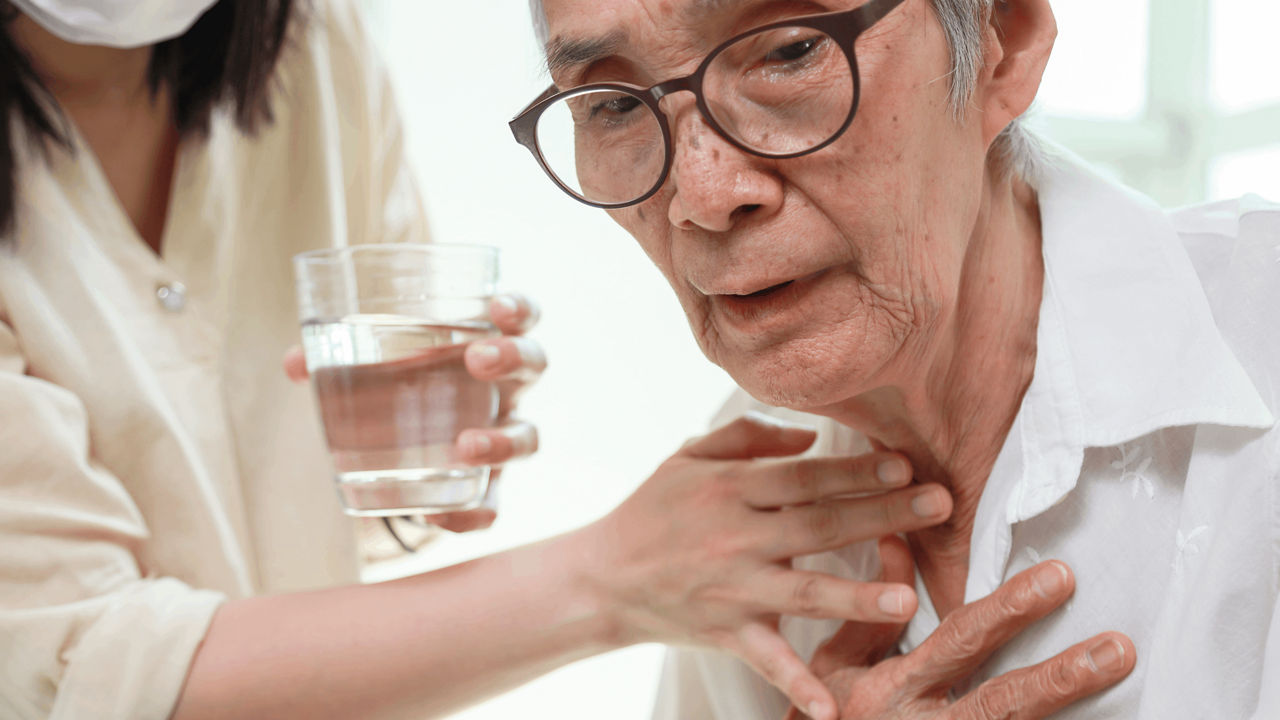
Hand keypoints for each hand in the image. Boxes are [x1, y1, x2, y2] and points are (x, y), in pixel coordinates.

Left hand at [283, 293, 545, 532]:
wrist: (405, 453)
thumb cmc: (399, 387)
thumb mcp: (371, 366)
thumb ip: (336, 359)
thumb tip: (296, 363)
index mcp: (484, 344)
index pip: (519, 317)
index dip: (518, 308)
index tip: (498, 307)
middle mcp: (505, 389)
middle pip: (533, 366)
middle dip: (512, 359)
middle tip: (477, 361)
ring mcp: (502, 437)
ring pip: (529, 437)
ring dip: (503, 441)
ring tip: (466, 446)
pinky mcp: (487, 488)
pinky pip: (494, 504)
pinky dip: (471, 514)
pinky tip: (435, 516)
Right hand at [579, 413, 954, 719]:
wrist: (602, 578)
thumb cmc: (654, 509)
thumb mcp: (689, 457)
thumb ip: (748, 437)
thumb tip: (810, 435)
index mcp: (732, 489)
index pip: (805, 477)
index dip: (854, 469)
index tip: (905, 462)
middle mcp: (737, 538)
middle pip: (820, 525)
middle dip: (883, 514)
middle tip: (939, 504)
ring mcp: (734, 589)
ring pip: (805, 592)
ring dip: (856, 596)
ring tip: (904, 598)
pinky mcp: (728, 632)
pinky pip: (767, 661)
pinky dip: (796, 684)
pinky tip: (830, 708)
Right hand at [786, 555, 1136, 719]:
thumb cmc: (822, 718)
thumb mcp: (837, 661)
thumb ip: (872, 610)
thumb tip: (899, 540)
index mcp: (891, 686)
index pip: (960, 640)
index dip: (1009, 610)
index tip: (1057, 578)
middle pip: (1000, 701)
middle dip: (1060, 675)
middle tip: (1116, 647)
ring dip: (1065, 705)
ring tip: (1114, 675)